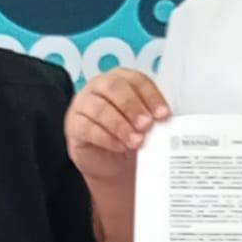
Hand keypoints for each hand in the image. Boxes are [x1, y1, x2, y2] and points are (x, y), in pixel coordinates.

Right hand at [64, 68, 170, 183]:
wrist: (112, 163)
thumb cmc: (131, 136)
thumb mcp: (146, 125)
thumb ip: (154, 117)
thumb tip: (167, 119)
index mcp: (121, 79)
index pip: (136, 79)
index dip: (151, 96)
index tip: (163, 114)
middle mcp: (100, 86)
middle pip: (114, 87)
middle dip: (132, 106)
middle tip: (146, 125)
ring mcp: (83, 104)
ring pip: (99, 107)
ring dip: (120, 125)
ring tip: (136, 141)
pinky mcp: (74, 124)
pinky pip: (87, 127)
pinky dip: (107, 138)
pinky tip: (120, 146)